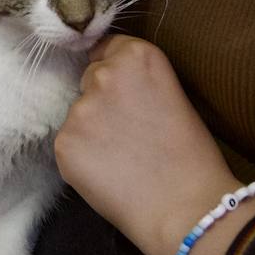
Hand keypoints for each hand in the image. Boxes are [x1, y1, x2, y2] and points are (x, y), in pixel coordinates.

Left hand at [54, 34, 239, 254]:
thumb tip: (114, 87)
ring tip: (122, 158)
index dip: (117, 71)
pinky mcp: (63, 143)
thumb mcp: (173, 96)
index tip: (127, 92)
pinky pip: (68, 144)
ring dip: (91, 130)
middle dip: (103, 100)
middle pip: (90, 78)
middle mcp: (104, 75)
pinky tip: (108, 173)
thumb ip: (139, 82)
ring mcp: (79, 110)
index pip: (108, 47)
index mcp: (138, 57)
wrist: (185, 206)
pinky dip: (82, 157)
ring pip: (78, 114)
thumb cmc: (191, 156)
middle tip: (128, 133)